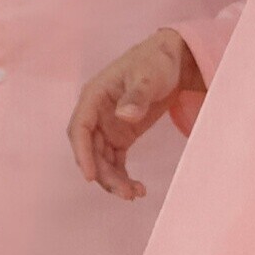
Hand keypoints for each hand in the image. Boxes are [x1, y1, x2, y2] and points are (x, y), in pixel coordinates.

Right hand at [70, 27, 202, 201]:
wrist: (174, 61)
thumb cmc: (156, 62)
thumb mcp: (147, 77)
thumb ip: (136, 96)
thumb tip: (124, 116)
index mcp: (94, 96)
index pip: (80, 129)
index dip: (82, 153)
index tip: (90, 176)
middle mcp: (96, 114)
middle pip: (90, 150)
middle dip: (103, 174)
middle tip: (125, 193)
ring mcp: (108, 126)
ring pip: (102, 159)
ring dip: (113, 179)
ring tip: (135, 194)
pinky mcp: (122, 135)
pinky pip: (116, 160)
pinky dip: (122, 175)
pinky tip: (137, 188)